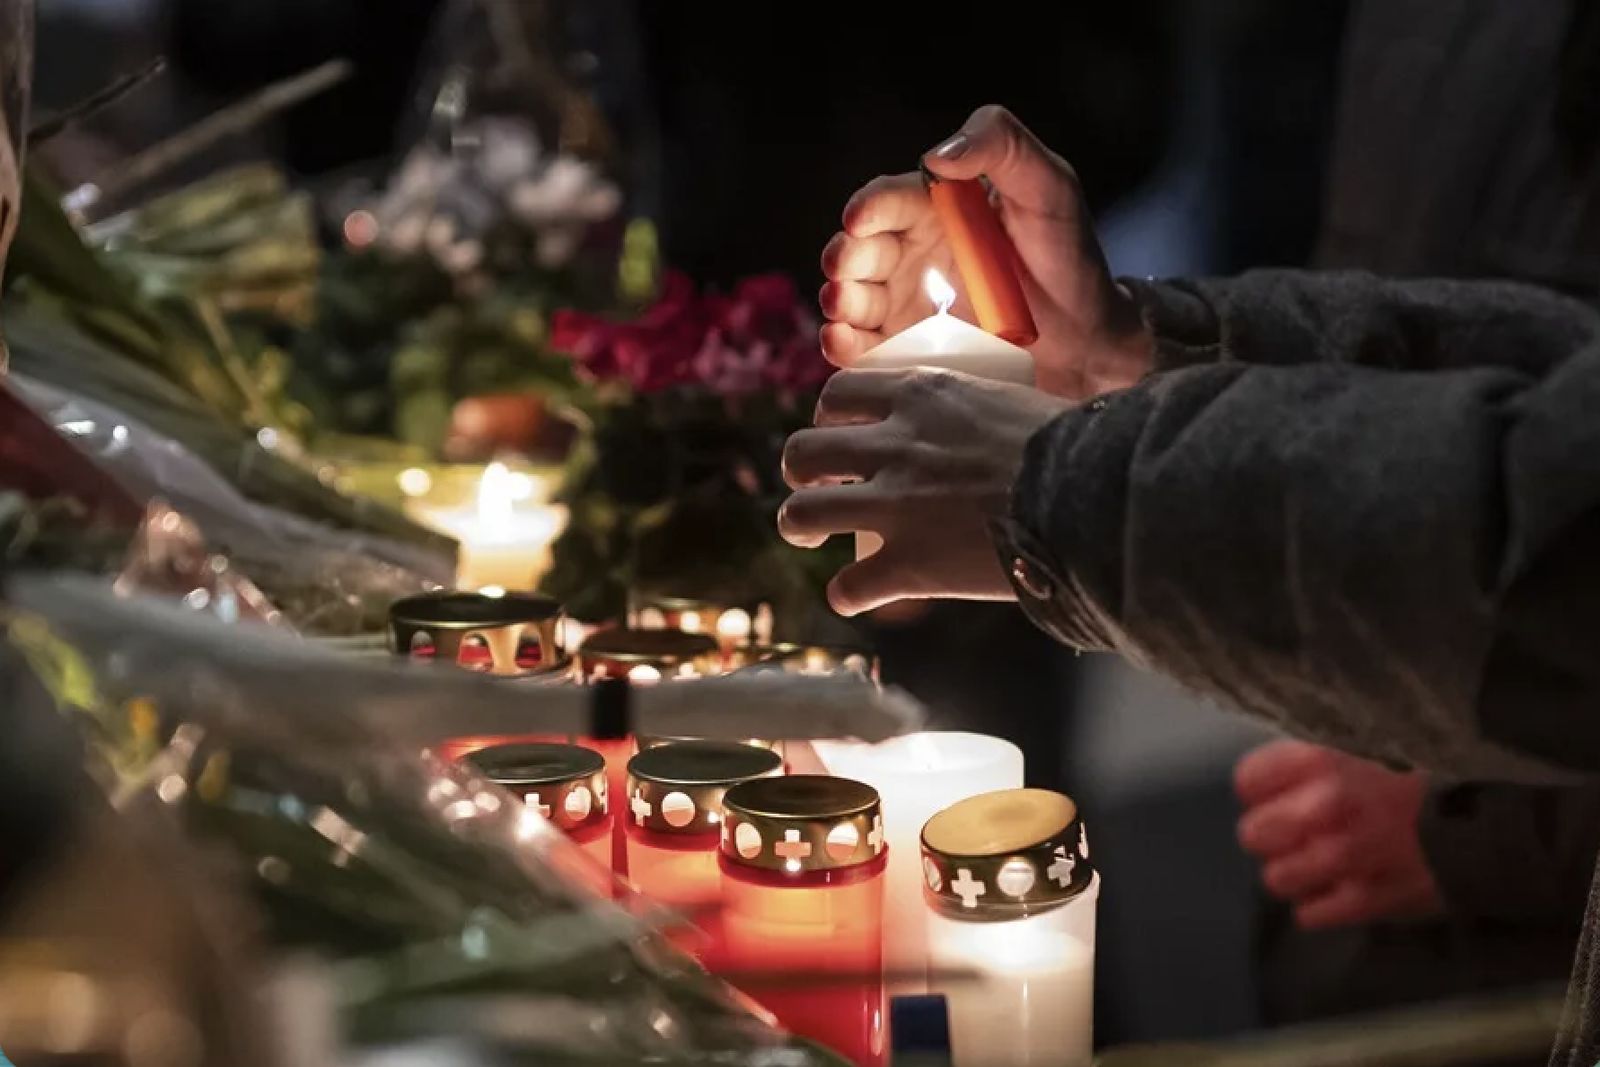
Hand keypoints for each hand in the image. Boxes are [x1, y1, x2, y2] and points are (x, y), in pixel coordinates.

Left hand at [779, 367, 1069, 615]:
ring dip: (800, 524)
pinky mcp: (908, 565)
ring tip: (809, 533)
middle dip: (800, 470)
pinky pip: (848, 586)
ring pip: (804, 513)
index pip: (839, 393)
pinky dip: (846, 594)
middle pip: (804, 451)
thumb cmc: (1074, 447)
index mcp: (920, 398)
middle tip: (814, 485)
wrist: (1091, 498)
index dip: (829, 415)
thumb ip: (980, 409)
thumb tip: (996, 419)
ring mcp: (894, 508)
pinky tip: (855, 596)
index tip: (840, 431)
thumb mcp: (1013, 401)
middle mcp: (894, 448)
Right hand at [819, 105, 1152, 399]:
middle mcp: (911, 253)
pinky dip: (846, 346)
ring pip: (853, 300)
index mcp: (935, 208)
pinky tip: (842, 343)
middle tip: (843, 269)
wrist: (1089, 334)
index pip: (886, 201)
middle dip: (843, 258)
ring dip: (838, 302)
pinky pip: (866, 348)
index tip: (860, 220)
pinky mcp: (908, 351)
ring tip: (841, 308)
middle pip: (858, 251)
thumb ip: (1002, 144)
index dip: (868, 208)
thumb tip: (938, 154)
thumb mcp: (1049, 183)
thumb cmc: (1068, 253)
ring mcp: (906, 305)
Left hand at [1235, 740, 1443, 928]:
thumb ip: (1322, 753)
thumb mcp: (1370, 738)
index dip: (1260, 791)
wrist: (1496, 816)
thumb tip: (1284, 767)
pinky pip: (1311, 914)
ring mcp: (1344, 857)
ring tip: (1318, 862)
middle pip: (1253, 834)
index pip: (1248, 780)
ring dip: (1294, 872)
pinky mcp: (1368, 899)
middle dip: (1271, 834)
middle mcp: (1323, 807)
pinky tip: (1339, 888)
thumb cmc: (1430, 769)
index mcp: (1321, 758)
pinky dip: (1320, 905)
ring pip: (1277, 878)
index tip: (1275, 795)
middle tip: (1295, 832)